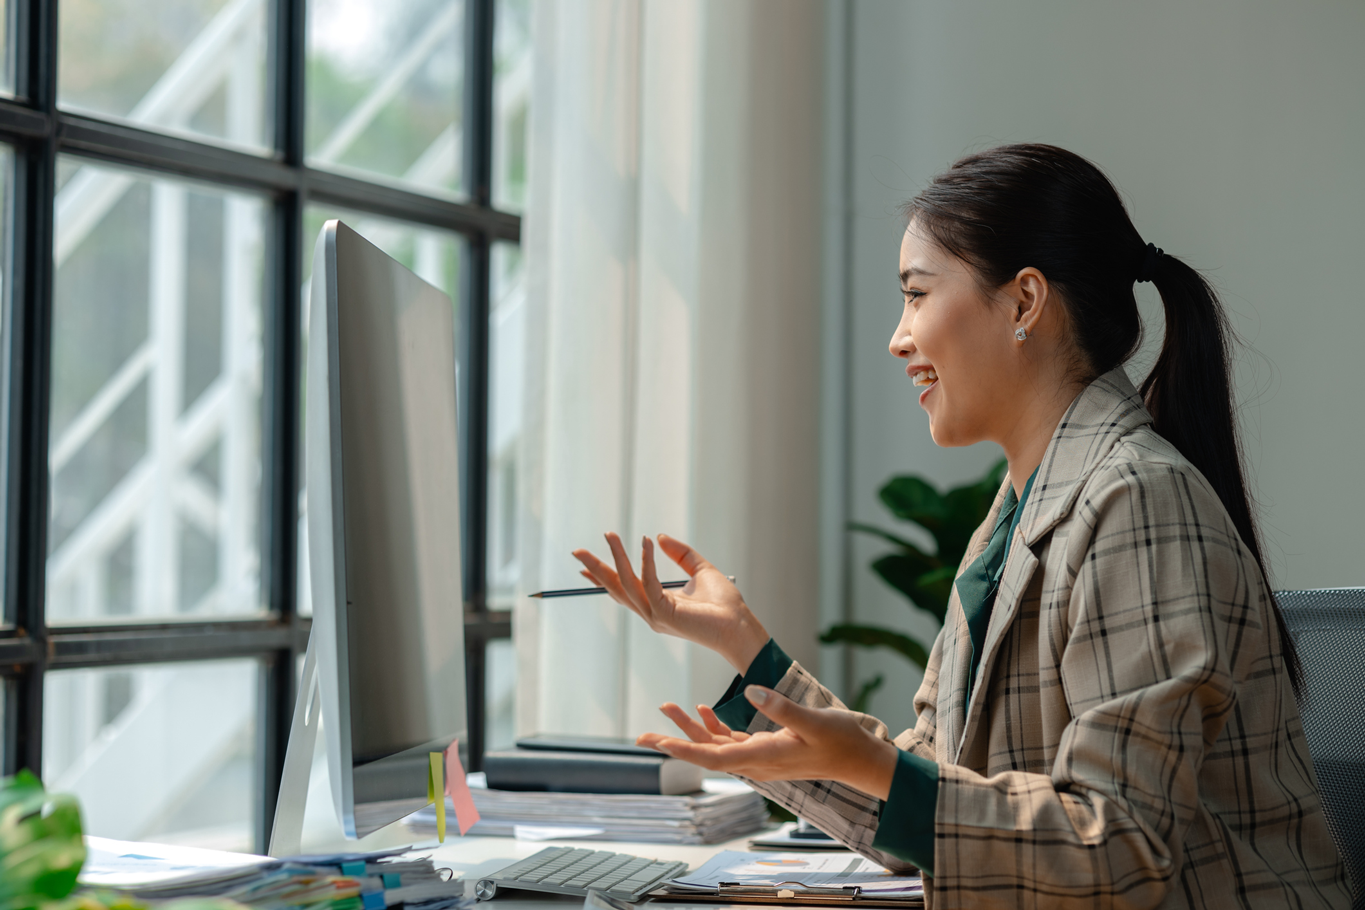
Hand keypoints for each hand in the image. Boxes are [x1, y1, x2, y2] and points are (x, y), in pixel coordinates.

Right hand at [572, 533, 768, 672]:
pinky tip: (646, 543)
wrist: (740, 626)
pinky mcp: (665, 615)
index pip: (624, 588)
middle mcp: (652, 612)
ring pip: (627, 584)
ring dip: (616, 558)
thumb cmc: (725, 604)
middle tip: (577, 551)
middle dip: (596, 569)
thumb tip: (659, 536)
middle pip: (616, 588)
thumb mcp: (700, 570)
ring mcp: (656, 616)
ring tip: (611, 535)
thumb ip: (680, 554)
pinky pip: (649, 584)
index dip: (604, 575)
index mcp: (657, 603)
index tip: (584, 564)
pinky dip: (646, 562)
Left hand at [637, 687, 898, 799]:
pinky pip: (731, 741)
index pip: (713, 757)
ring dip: (690, 728)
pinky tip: (702, 710)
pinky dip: (714, 726)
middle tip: (642, 733)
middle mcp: (756, 762)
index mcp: (763, 757)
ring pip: (715, 745)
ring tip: (666, 708)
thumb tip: (750, 691)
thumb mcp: (813, 721)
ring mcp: (760, 757)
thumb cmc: (841, 741)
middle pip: (705, 753)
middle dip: (674, 740)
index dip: (682, 749)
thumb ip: (781, 708)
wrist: (861, 759)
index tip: (656, 743)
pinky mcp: (766, 749)